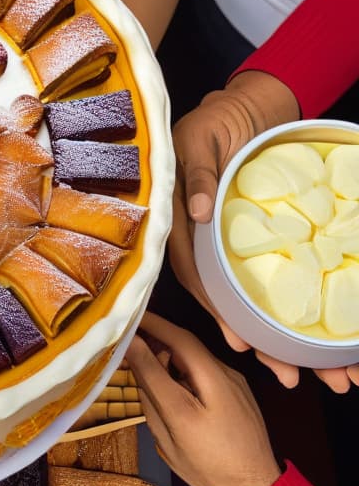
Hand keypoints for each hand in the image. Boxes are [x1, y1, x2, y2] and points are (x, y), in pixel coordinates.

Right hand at [125, 312, 282, 485]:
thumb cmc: (207, 468)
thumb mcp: (170, 432)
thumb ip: (151, 388)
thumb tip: (132, 352)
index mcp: (209, 386)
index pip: (175, 341)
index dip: (148, 324)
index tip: (124, 316)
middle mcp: (225, 376)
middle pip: (186, 343)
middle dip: (156, 333)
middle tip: (127, 333)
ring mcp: (234, 382)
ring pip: (195, 355)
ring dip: (167, 349)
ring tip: (140, 355)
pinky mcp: (237, 389)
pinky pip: (204, 367)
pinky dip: (181, 364)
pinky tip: (166, 376)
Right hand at [168, 72, 354, 391]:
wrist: (243, 108)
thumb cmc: (213, 120)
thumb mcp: (200, 141)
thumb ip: (196, 176)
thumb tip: (196, 214)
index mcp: (179, 225)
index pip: (194, 274)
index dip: (217, 310)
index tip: (241, 343)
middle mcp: (199, 243)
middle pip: (224, 300)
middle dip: (256, 341)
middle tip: (288, 377)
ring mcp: (223, 246)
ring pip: (245, 299)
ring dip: (274, 337)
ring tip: (306, 374)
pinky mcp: (247, 243)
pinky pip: (262, 281)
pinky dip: (278, 310)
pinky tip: (300, 337)